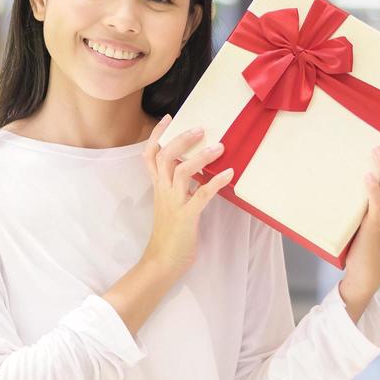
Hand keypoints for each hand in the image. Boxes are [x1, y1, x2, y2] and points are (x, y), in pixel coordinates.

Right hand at [140, 115, 234, 280]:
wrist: (163, 262)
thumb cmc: (170, 235)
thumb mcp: (170, 205)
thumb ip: (178, 188)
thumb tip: (196, 171)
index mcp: (158, 188)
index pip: (150, 155)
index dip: (157, 135)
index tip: (168, 117)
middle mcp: (163, 191)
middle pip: (164, 157)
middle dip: (181, 139)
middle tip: (199, 128)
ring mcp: (174, 203)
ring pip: (182, 171)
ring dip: (201, 157)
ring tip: (219, 146)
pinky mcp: (187, 217)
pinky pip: (202, 194)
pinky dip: (217, 182)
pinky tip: (229, 173)